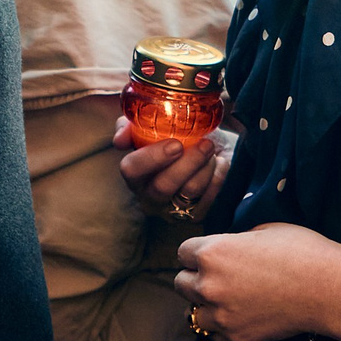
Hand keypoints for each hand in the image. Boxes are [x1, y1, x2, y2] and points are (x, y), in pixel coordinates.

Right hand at [117, 117, 231, 220]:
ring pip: (189, 190)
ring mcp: (171, 209)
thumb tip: (120, 140)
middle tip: (206, 144)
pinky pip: (208, 199)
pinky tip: (220, 163)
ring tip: (211, 149)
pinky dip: (218, 176)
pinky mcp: (193, 216)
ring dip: (206, 166)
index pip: (131, 170)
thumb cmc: (180, 136)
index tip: (176, 144)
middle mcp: (148, 196)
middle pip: (162, 186)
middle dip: (187, 163)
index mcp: (135, 173)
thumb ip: (133, 125)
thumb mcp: (155, 125)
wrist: (211, 147)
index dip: (152, 158)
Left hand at [173, 223, 340, 340]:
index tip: (210, 254)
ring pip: (193, 312)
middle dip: (196, 277)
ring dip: (205, 305)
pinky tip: (238, 314)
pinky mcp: (236, 337)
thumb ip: (236, 240)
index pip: (183, 252)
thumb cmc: (302, 251)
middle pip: (181, 283)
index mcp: (212, 252)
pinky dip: (221, 326)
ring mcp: (221, 315)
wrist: (329, 289)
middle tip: (218, 276)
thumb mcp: (265, 229)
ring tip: (226, 299)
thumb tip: (230, 248)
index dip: (198, 251)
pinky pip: (214, 334)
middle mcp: (209, 285)